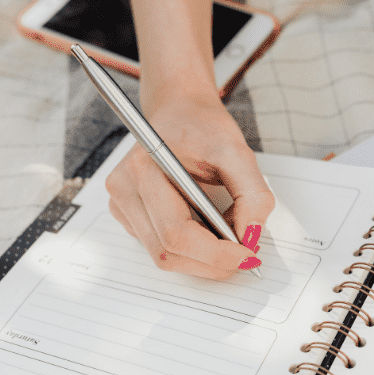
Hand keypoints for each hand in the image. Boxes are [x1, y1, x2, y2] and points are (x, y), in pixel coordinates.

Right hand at [105, 93, 275, 279]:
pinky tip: (208, 229)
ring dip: (202, 258)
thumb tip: (251, 237)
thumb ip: (252, 194)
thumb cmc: (203, 127)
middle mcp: (124, 189)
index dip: (215, 254)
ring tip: (228, 237)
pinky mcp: (127, 214)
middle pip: (168, 252)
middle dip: (212, 262)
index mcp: (145, 169)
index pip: (176, 233)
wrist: (180, 111)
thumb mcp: (237, 152)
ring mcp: (121, 204)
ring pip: (164, 256)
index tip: (247, 255)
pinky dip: (191, 249)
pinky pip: (159, 246)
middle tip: (245, 254)